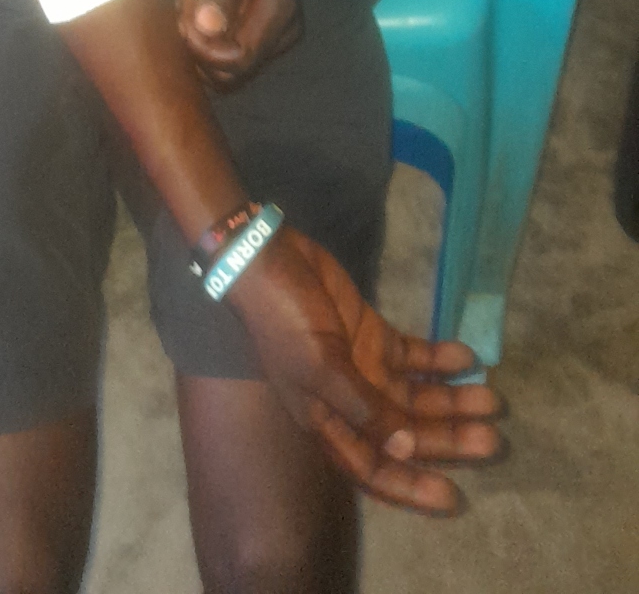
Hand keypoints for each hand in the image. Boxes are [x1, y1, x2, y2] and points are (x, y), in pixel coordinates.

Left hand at [177, 0, 301, 85]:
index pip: (238, 61)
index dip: (204, 50)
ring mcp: (273, 39)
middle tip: (182, 14)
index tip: (184, 17)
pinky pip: (229, 55)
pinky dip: (208, 43)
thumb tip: (206, 29)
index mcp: (280, 15)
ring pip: (228, 70)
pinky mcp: (261, 36)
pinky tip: (198, 16)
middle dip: (201, 51)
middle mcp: (282, 36)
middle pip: (233, 74)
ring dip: (201, 49)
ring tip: (189, 12)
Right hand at [231, 225, 503, 512]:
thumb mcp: (320, 369)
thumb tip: (405, 449)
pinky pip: (416, 356)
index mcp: (329, 423)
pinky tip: (467, 358)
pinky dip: (441, 359)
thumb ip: (364, 409)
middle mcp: (352, 403)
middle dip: (448, 441)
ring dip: (453, 401)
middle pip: (408, 434)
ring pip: (418, 396)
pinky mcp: (373, 334)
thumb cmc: (284, 322)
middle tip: (492, 441)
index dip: (412, 486)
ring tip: (492, 400)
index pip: (374, 468)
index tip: (454, 498)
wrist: (267, 262)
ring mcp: (365, 367)